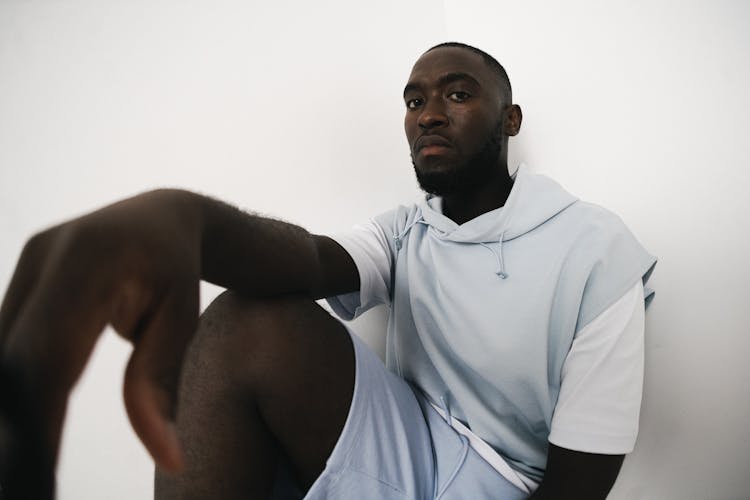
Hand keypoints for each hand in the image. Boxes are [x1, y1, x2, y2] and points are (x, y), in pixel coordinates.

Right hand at [0, 189, 201, 496]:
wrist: (163, 218)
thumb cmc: (180, 272)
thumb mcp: (182, 323)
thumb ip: (160, 385)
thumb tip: (168, 458)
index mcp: (91, 262)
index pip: (48, 355)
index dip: (38, 418)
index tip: (41, 471)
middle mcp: (45, 257)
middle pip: (12, 358)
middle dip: (16, 426)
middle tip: (30, 480)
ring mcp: (26, 264)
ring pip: (1, 352)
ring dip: (10, 409)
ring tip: (26, 462)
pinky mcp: (21, 277)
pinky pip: (6, 340)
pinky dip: (13, 385)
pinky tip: (21, 424)